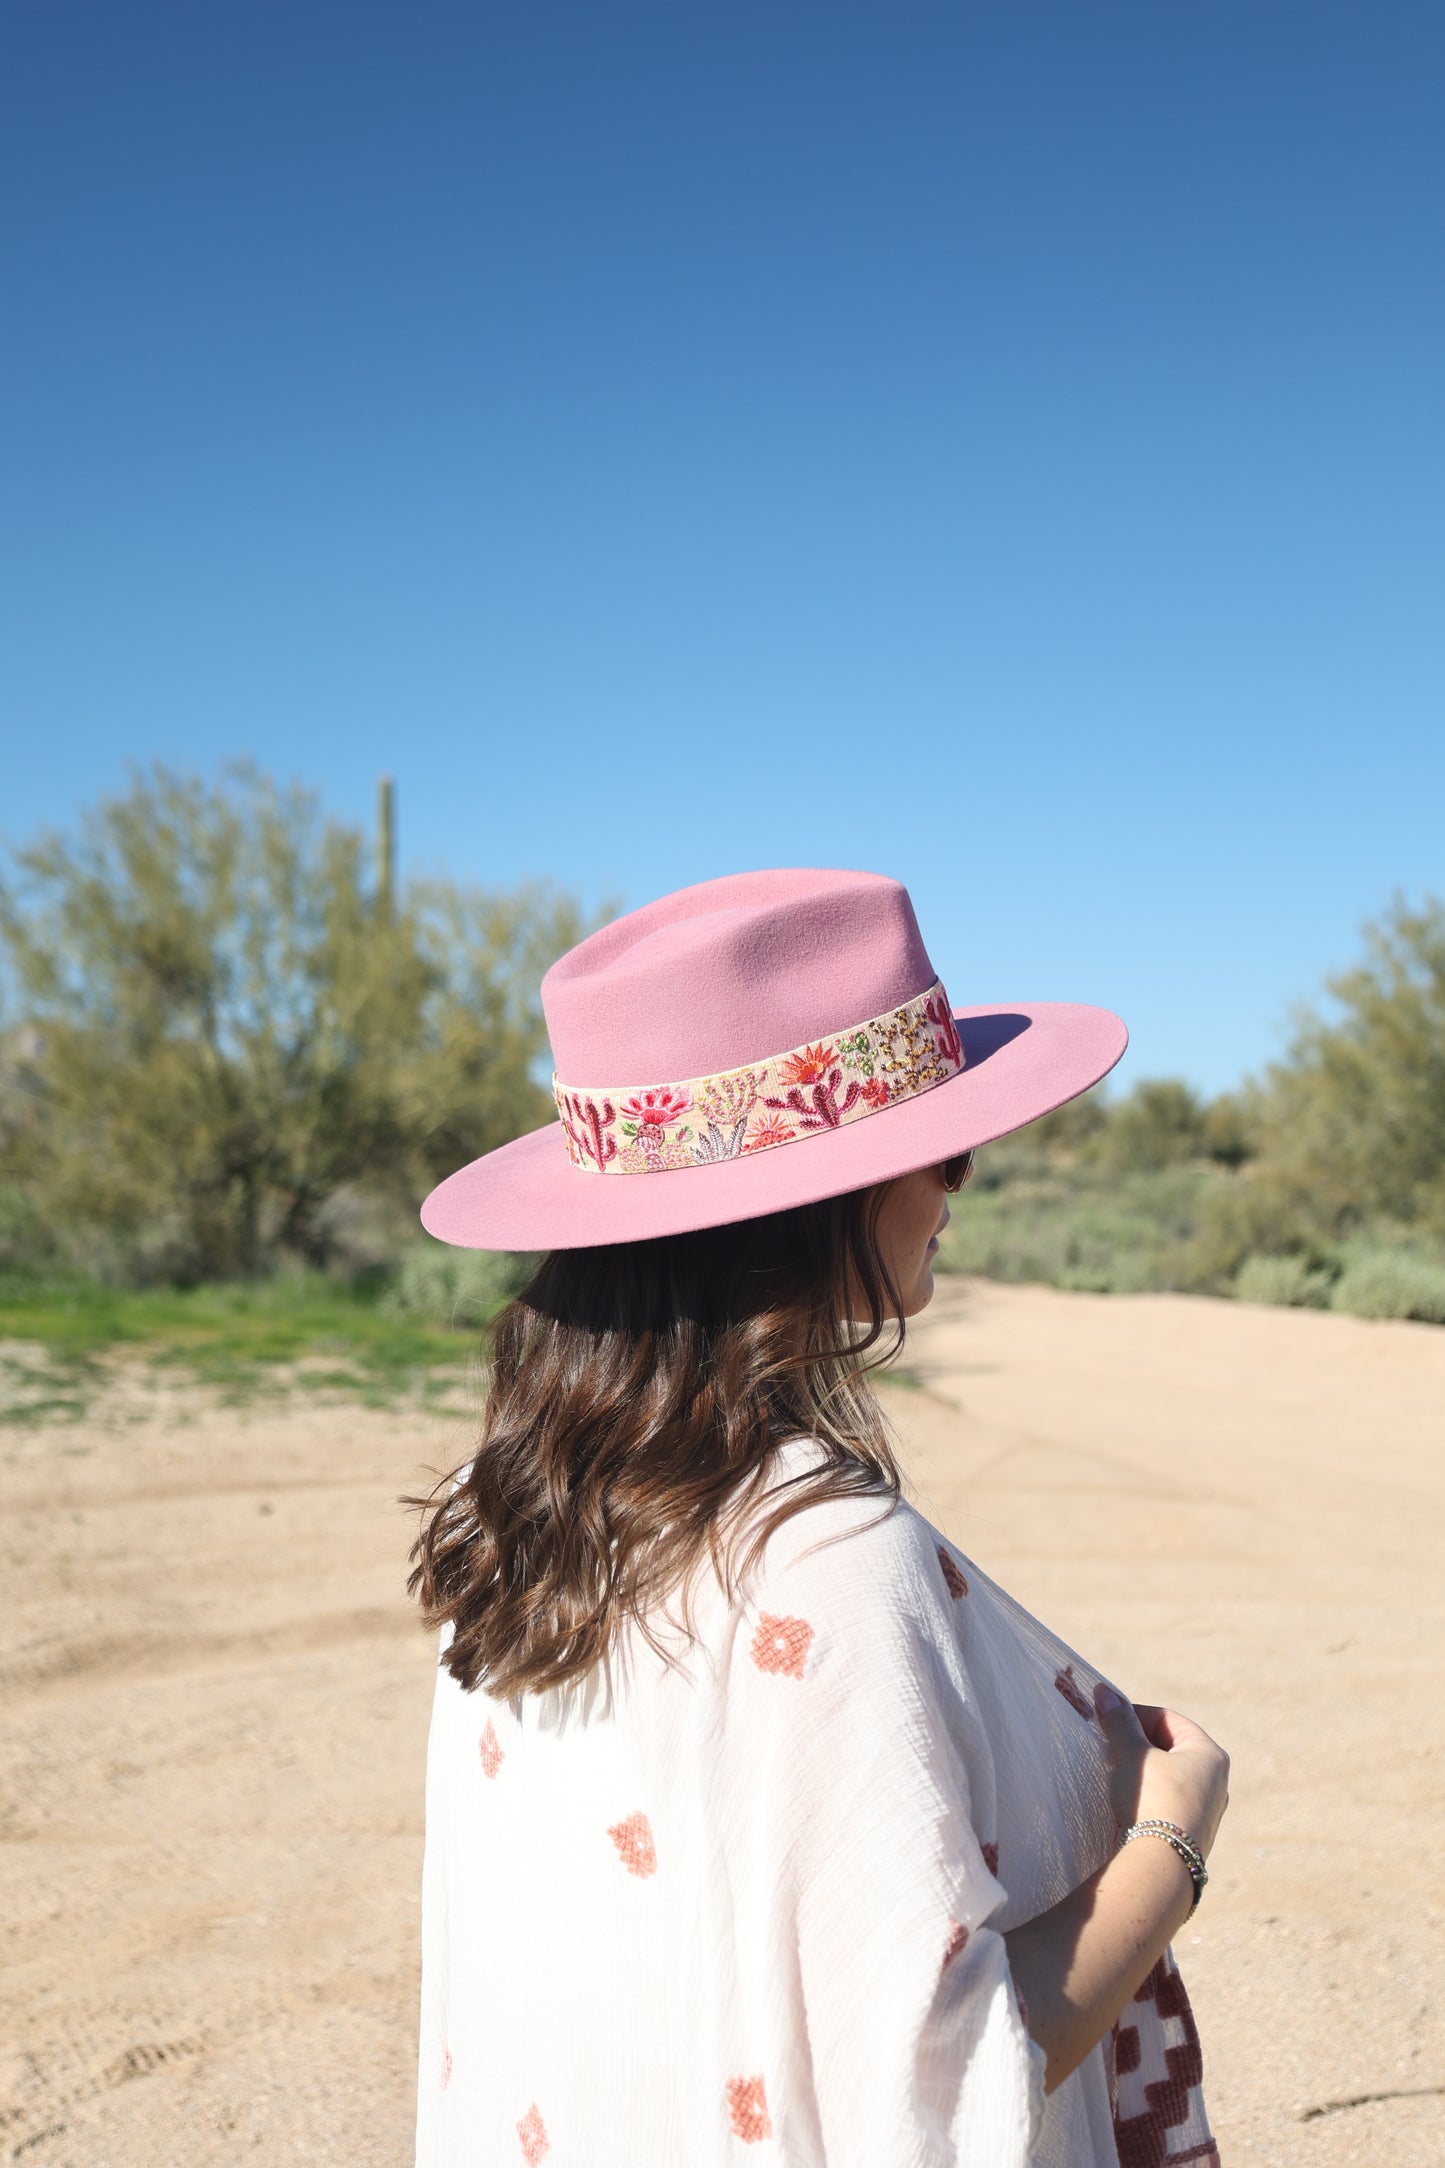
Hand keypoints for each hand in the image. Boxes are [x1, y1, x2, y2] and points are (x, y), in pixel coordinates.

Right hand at [1093, 1683, 1230, 1858]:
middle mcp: (1216, 1781)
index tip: (1109, 1723)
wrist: (1161, 1864)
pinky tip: (1127, 1802)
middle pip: (1170, 1747)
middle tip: (1110, 1747)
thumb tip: (1104, 1692)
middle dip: (1137, 1744)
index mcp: (1210, 1754)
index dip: (1135, 1716)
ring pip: (1168, 1776)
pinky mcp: (1193, 1833)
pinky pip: (1168, 1802)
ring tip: (1116, 1774)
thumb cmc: (1152, 1799)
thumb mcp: (1132, 1754)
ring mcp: (1207, 1810)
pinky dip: (1148, 1795)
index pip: (1168, 1719)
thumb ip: (1119, 1722)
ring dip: (1141, 1771)